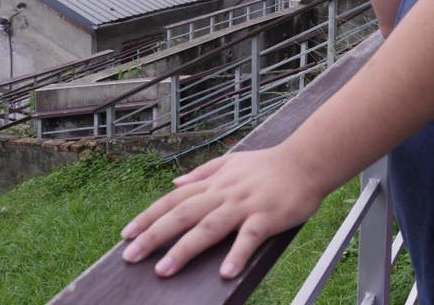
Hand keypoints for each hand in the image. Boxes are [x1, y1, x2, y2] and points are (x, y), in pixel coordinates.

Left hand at [120, 146, 322, 278]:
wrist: (307, 160)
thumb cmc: (269, 165)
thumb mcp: (232, 161)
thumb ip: (203, 173)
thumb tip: (174, 182)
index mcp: (215, 183)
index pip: (174, 199)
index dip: (149, 216)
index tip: (127, 234)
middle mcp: (225, 193)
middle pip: (184, 214)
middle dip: (155, 235)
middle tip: (130, 256)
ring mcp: (245, 205)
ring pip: (209, 227)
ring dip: (185, 249)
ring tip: (164, 270)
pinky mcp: (267, 216)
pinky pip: (249, 237)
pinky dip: (238, 254)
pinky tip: (226, 273)